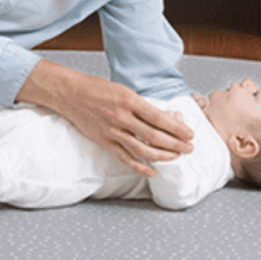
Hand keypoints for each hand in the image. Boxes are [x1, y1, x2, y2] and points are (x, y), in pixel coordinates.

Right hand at [17, 60, 193, 176]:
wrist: (70, 93)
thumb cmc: (98, 89)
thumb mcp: (124, 90)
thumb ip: (142, 106)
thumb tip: (166, 118)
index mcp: (129, 100)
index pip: (160, 118)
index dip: (177, 128)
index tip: (190, 133)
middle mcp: (122, 117)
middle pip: (155, 136)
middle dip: (176, 143)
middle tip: (190, 148)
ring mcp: (112, 131)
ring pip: (142, 149)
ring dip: (162, 155)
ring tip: (177, 157)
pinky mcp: (103, 141)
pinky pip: (124, 157)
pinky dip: (139, 166)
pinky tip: (152, 170)